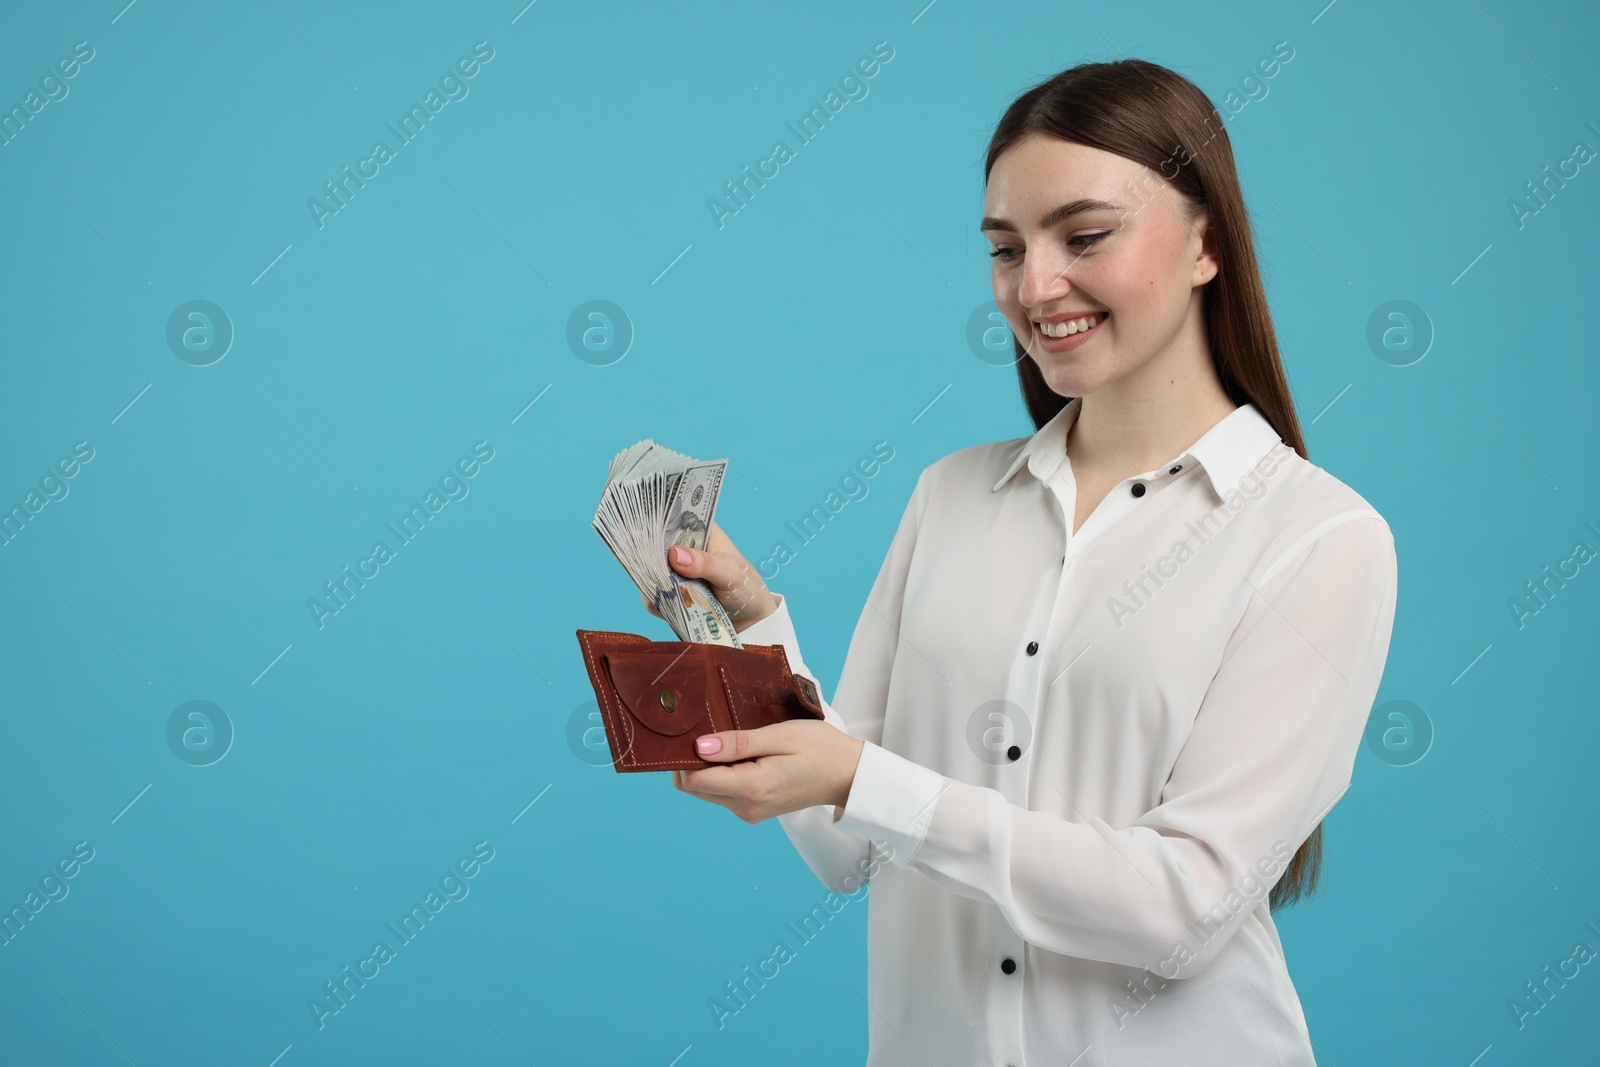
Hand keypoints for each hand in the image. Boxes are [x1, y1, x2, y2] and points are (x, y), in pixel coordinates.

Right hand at [638, 519, 779, 632]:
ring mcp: (673, 570)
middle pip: (654, 545)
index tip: (645, 535)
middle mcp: (683, 547)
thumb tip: (674, 554)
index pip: (671, 518)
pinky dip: (658, 602)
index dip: (655, 523)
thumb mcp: (730, 573)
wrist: (750, 619)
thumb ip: (705, 563)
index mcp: (700, 530)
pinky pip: (653, 595)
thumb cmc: (746, 587)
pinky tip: (671, 607)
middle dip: (651, 558)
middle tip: (660, 573)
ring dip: (655, 583)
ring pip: (650, 571)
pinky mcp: (669, 592)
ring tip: (672, 594)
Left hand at [672, 719, 866, 822]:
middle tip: (710, 731)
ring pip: (706, 790)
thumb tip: (699, 746)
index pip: (693, 780)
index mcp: (751, 788)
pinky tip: (741, 755)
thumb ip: (738, 743)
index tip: (694, 731)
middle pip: (694, 787)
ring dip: (708, 767)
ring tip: (732, 741)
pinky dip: (722, 774)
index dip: (684, 756)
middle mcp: (745, 808)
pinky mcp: (753, 810)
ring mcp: (749, 812)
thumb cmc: (820, 749)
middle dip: (692, 761)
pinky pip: (723, 793)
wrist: (847, 775)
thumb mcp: (779, 736)